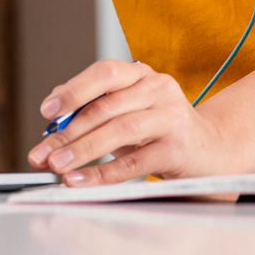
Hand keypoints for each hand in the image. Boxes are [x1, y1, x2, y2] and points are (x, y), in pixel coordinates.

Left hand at [25, 59, 234, 185]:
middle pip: (105, 106)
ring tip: (57, 166)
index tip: (46, 110)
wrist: (211, 151)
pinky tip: (81, 181)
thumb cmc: (159, 130)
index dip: (73, 90)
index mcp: (141, 74)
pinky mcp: (177, 148)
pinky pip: (135, 162)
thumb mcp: (126, 110)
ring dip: (83, 150)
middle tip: (42, 152)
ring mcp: (170, 117)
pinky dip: (104, 173)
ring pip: (119, 130)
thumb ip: (93, 106)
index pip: (104, 73)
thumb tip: (53, 108)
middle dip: (68, 131)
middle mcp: (158, 89)